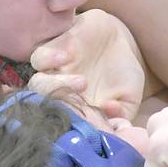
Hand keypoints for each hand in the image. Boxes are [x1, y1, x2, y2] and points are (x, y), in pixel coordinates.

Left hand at [30, 9, 146, 121]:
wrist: (119, 41)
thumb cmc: (123, 73)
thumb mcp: (129, 96)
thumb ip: (122, 112)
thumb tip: (110, 112)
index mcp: (77, 111)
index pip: (67, 125)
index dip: (76, 126)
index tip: (93, 120)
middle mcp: (61, 95)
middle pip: (44, 108)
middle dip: (63, 107)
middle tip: (87, 106)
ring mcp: (54, 74)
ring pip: (38, 85)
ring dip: (56, 85)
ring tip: (82, 82)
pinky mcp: (51, 51)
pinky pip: (39, 58)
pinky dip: (50, 58)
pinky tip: (69, 56)